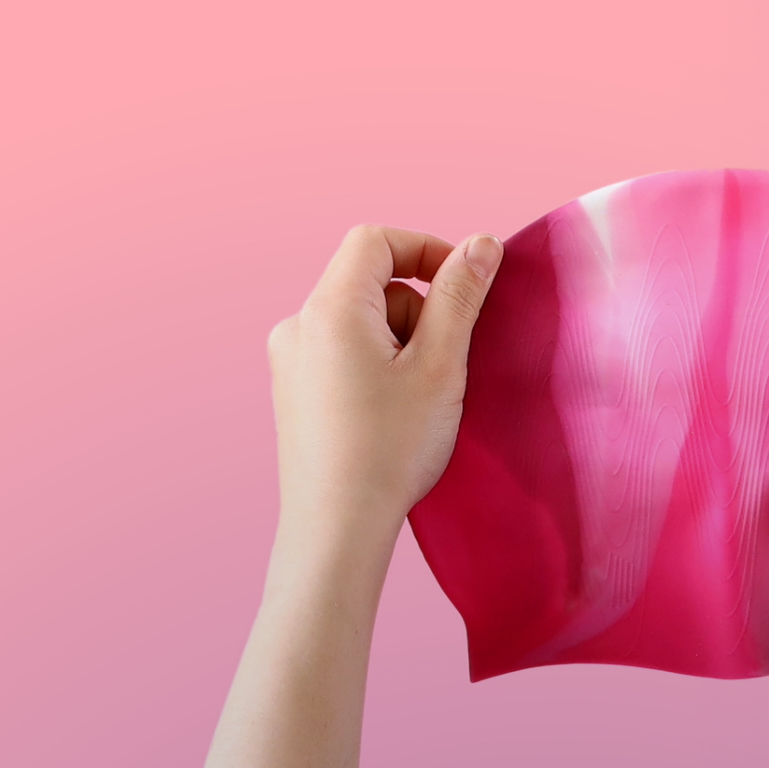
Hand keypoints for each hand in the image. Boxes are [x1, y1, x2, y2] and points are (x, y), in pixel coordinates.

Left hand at [268, 226, 502, 542]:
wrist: (336, 527)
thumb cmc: (389, 450)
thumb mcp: (439, 366)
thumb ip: (460, 297)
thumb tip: (480, 244)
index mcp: (329, 308)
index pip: (374, 240)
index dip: (425, 249)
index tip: (463, 283)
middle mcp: (298, 325)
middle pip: (367, 281)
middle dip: (416, 307)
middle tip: (442, 361)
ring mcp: (288, 360)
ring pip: (356, 319)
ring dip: (398, 339)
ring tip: (417, 396)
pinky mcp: (291, 390)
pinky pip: (339, 350)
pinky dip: (374, 362)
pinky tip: (391, 412)